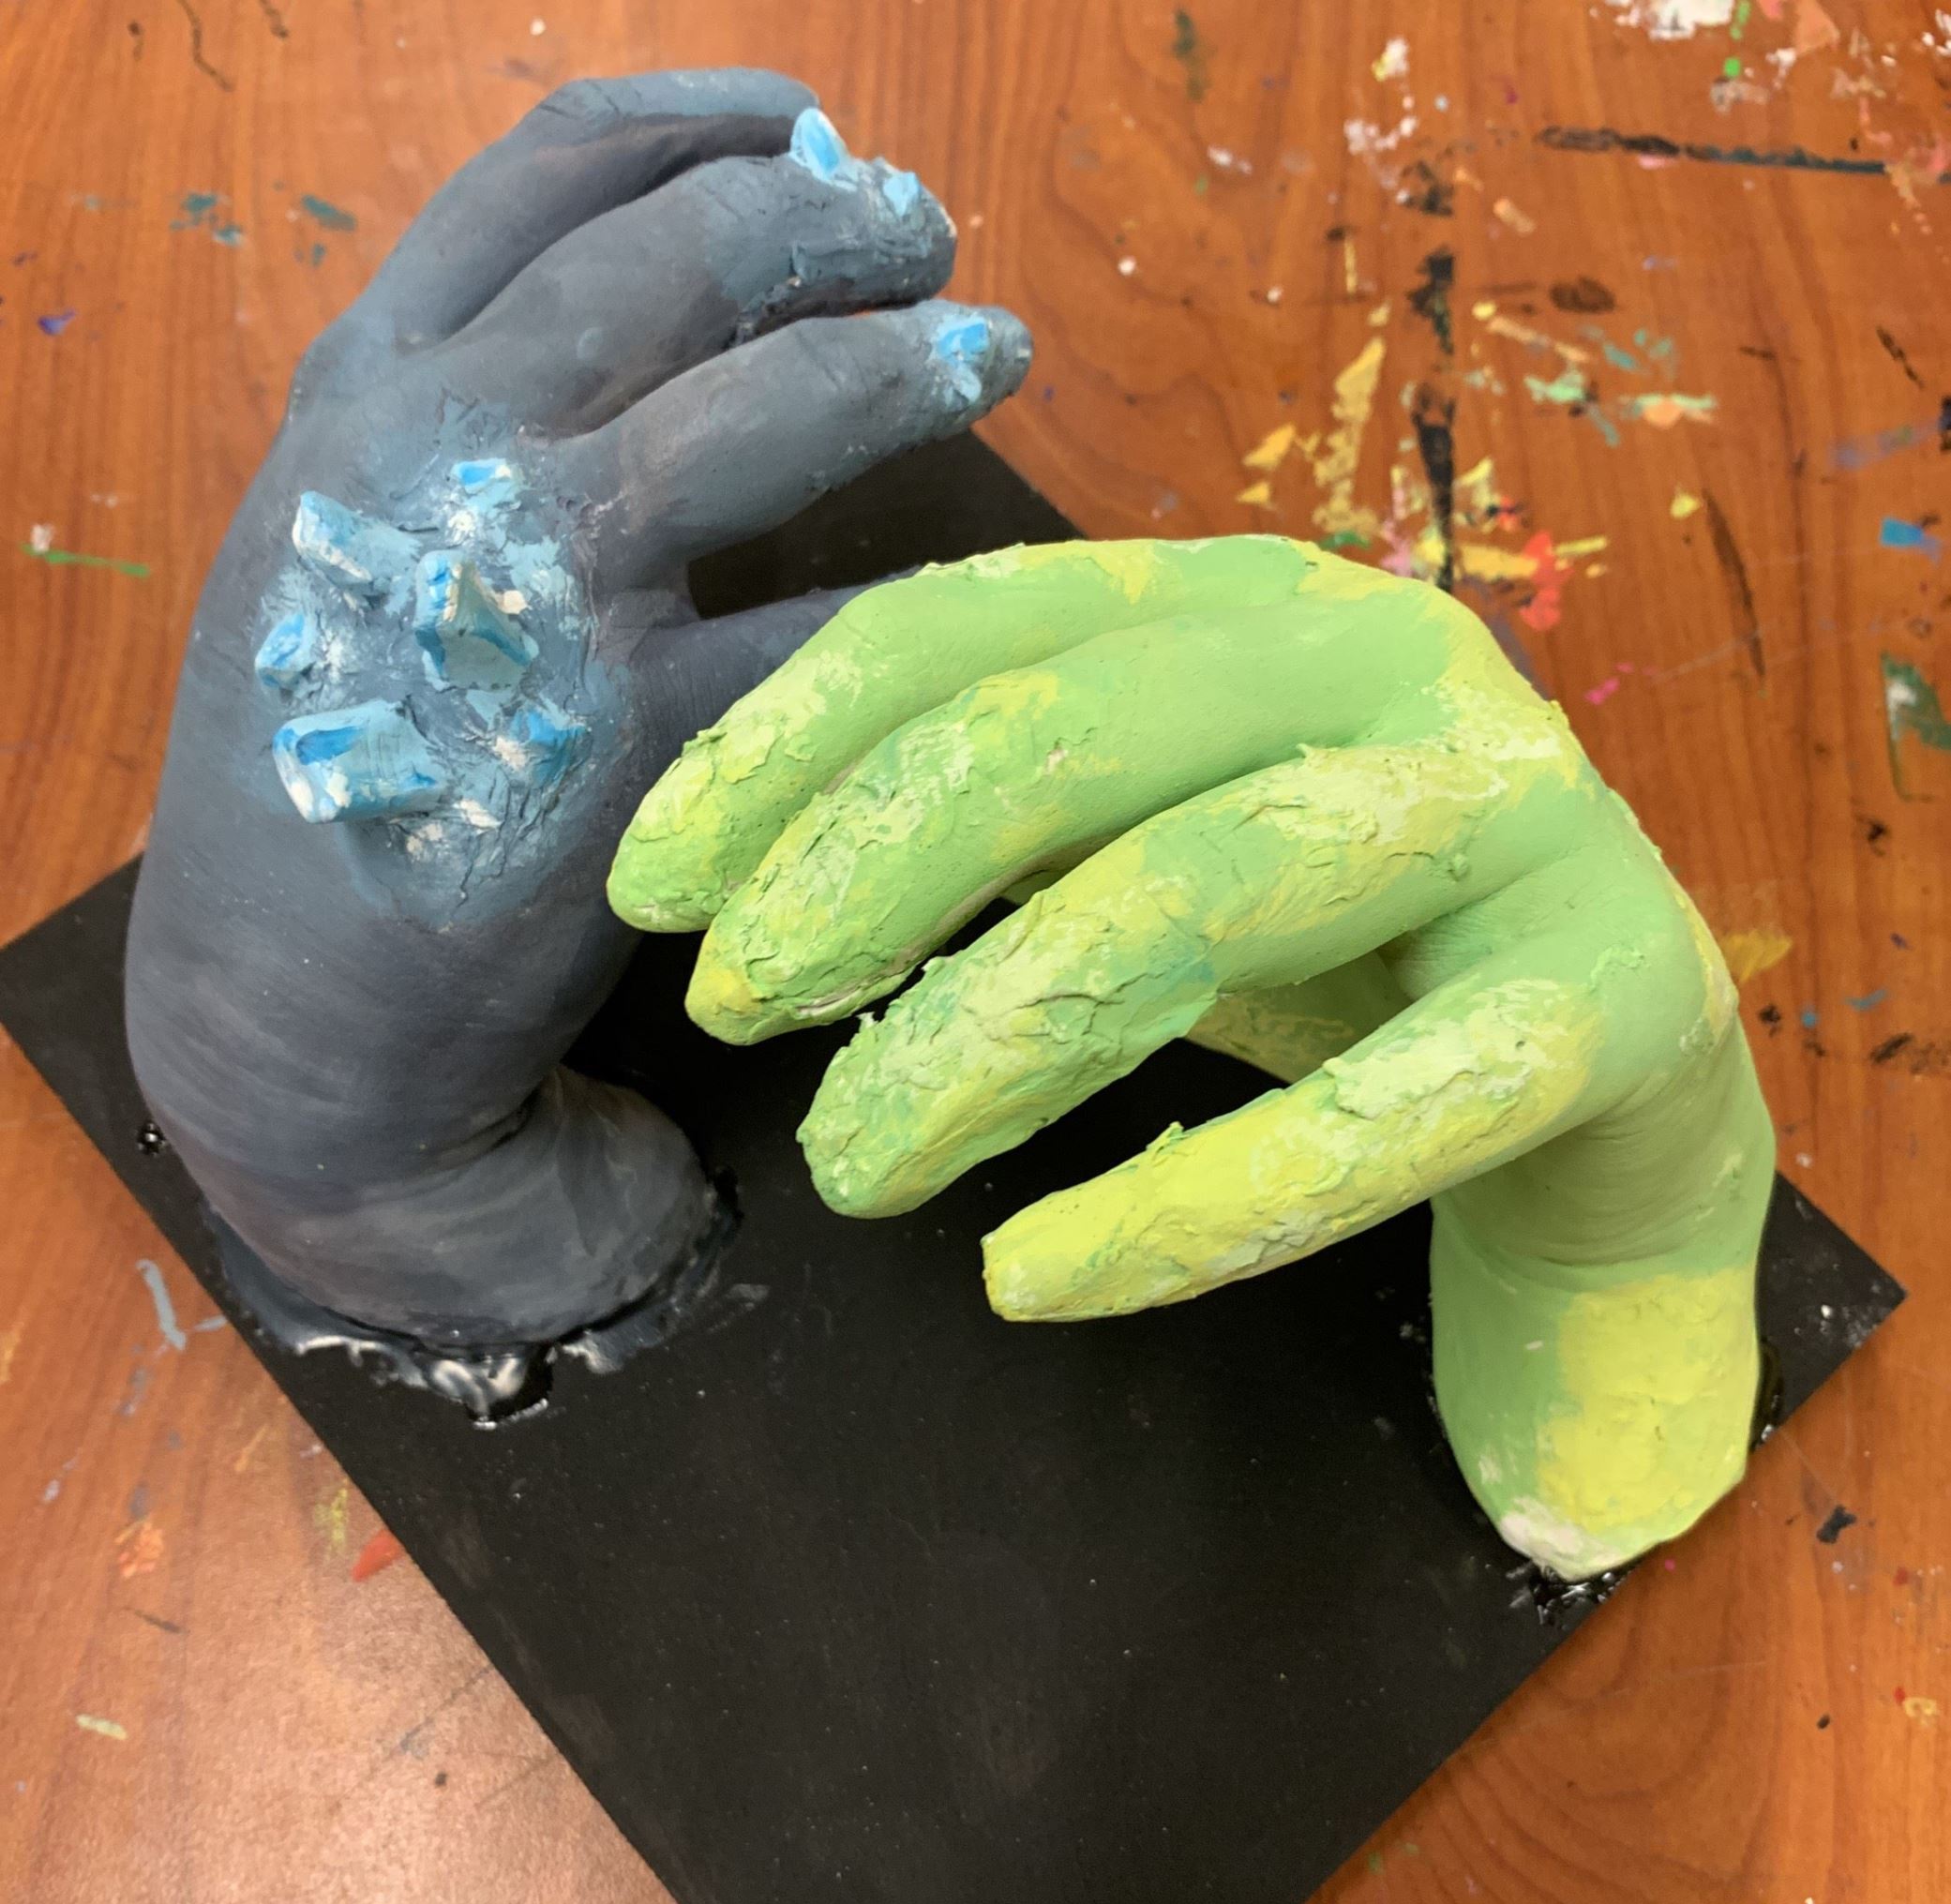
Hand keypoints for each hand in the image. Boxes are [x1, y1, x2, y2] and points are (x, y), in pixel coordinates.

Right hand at [126, 70, 1029, 1352]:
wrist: (290, 1028)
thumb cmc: (338, 787)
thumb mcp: (339, 560)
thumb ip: (462, 432)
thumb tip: (667, 331)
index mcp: (364, 394)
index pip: (545, 179)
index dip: (700, 129)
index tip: (808, 125)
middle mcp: (437, 455)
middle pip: (677, 258)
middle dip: (832, 222)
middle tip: (929, 234)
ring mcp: (528, 592)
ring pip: (760, 410)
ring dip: (900, 360)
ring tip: (992, 347)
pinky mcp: (625, 743)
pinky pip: (822, 633)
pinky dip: (925, 599)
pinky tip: (994, 584)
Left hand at [608, 538, 1775, 1576]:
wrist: (1622, 1080)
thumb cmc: (1346, 956)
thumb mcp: (1142, 855)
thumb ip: (990, 839)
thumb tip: (721, 895)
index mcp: (1246, 601)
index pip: (970, 627)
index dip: (782, 747)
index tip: (649, 892)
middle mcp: (1385, 662)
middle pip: (1061, 735)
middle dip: (858, 877)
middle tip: (731, 1018)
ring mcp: (1512, 819)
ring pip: (1190, 900)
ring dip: (981, 1043)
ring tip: (850, 1171)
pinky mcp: (1608, 1000)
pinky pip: (1367, 1116)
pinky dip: (1182, 1209)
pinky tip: (1030, 1281)